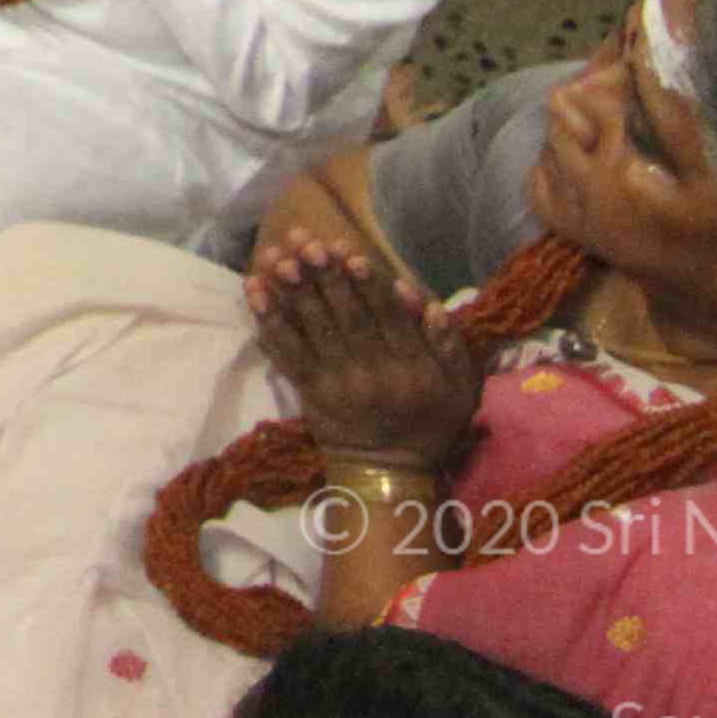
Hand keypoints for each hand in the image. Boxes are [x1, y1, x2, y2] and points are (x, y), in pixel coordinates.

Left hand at [247, 223, 478, 468]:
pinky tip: (255, 290)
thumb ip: (451, 346)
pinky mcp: (310, 392)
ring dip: (294, 291)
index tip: (352, 255)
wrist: (389, 475)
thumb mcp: (461, 390)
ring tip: (278, 256)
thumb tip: (430, 305)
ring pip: (314, 331)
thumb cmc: (431, 424)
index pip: (388, 320)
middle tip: (307, 242)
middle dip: (325, 278)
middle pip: (346, 319)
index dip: (369, 287)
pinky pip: (287, 354)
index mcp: (413, 368)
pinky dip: (269, 321)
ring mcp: (337, 383)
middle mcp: (373, 373)